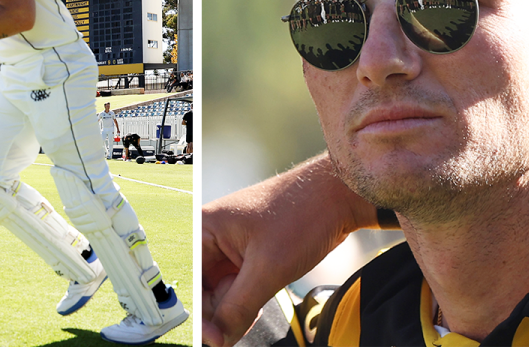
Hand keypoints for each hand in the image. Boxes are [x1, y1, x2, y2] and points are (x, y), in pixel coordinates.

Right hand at [202, 153, 375, 346]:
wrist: (338, 196)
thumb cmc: (301, 215)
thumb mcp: (268, 269)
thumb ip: (238, 308)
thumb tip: (217, 341)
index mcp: (205, 229)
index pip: (189, 281)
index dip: (200, 313)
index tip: (214, 339)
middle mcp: (213, 236)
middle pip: (203, 288)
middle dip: (220, 311)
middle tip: (236, 328)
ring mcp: (232, 245)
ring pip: (222, 291)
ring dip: (236, 307)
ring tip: (256, 305)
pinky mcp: (250, 253)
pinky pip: (239, 285)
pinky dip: (248, 299)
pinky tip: (262, 299)